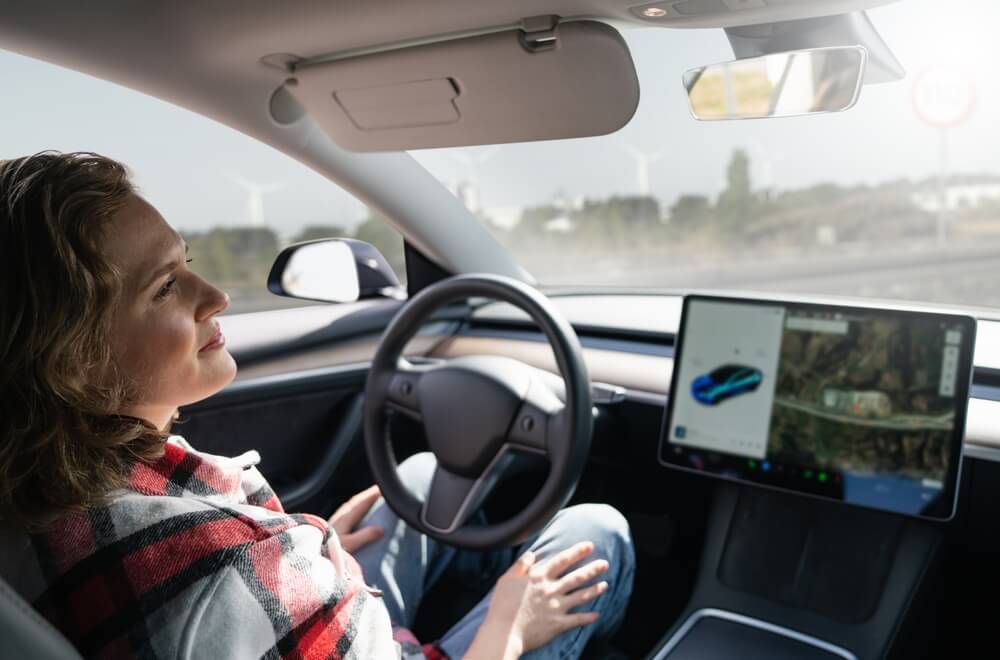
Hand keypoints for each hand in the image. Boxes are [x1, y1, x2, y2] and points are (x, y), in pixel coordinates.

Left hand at [327, 485, 384, 552]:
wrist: (311, 556)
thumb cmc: (329, 551)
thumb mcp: (350, 544)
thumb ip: (365, 535)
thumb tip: (382, 529)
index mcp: (345, 517)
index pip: (361, 502)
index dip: (373, 495)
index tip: (383, 488)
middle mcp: (340, 516)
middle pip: (356, 501)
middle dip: (368, 495)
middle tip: (380, 490)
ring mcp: (335, 522)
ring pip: (351, 506)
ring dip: (362, 501)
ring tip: (372, 500)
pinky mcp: (332, 528)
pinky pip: (348, 513)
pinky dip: (356, 509)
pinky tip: (357, 515)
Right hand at [481, 542, 609, 655]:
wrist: (503, 633)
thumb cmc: (502, 606)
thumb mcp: (506, 579)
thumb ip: (520, 566)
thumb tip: (531, 554)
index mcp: (539, 578)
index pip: (562, 561)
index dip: (577, 552)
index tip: (589, 545)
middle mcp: (551, 590)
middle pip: (576, 577)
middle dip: (592, 569)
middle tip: (605, 564)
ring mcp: (556, 607)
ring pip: (581, 596)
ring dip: (594, 590)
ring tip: (605, 584)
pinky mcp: (558, 624)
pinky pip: (577, 620)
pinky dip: (588, 618)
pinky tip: (597, 615)